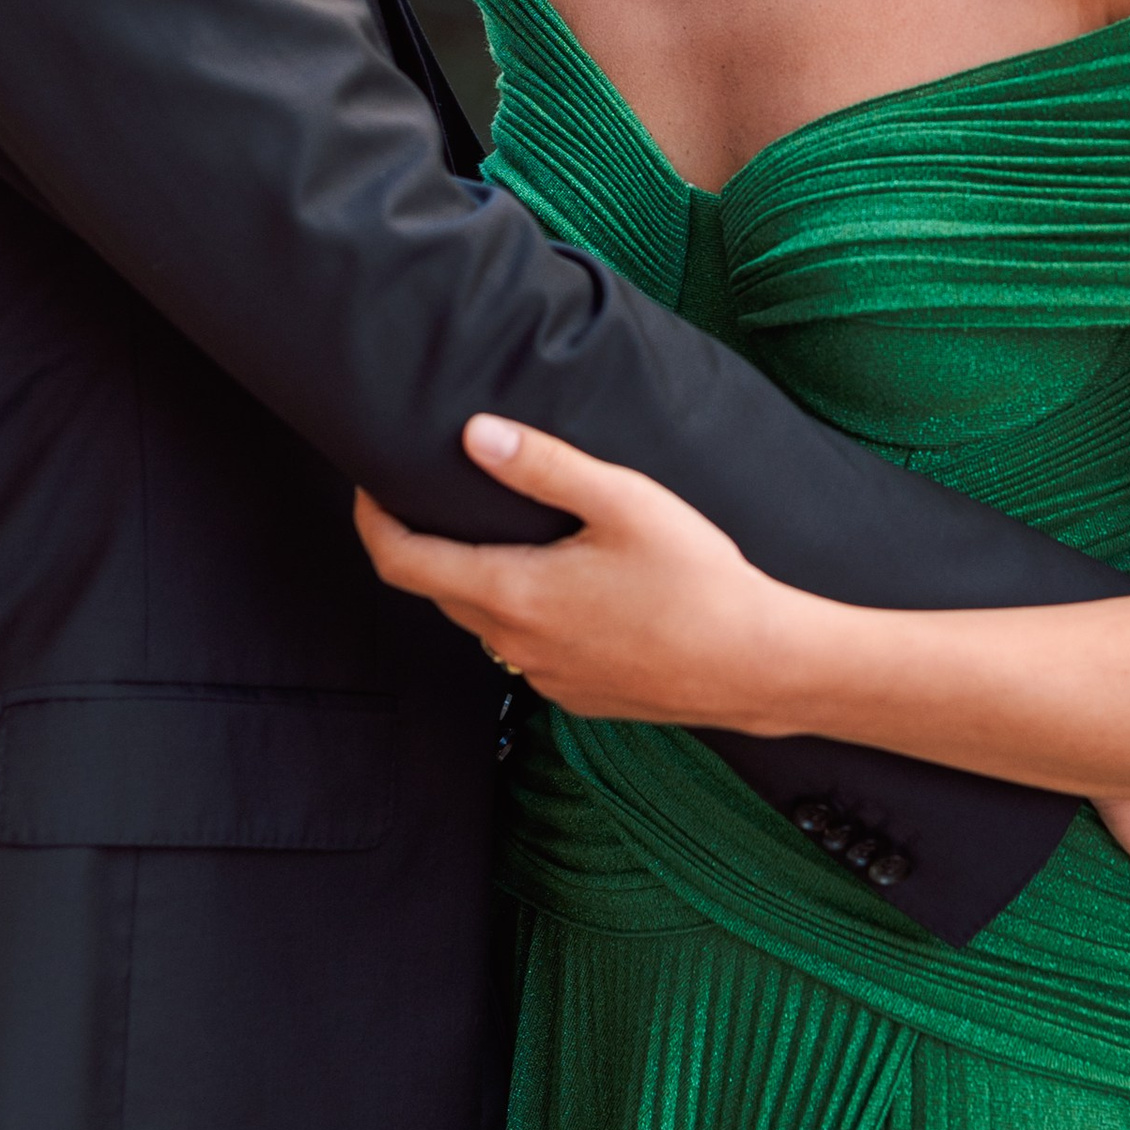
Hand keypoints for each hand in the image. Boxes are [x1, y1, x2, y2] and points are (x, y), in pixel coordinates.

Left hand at [354, 416, 817, 724]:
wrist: (759, 667)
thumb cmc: (699, 581)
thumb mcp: (624, 501)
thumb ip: (544, 466)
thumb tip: (475, 434)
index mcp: (512, 593)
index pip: (401, 561)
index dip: (372, 520)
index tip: (370, 485)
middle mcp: (514, 644)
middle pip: (438, 591)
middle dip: (426, 543)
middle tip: (438, 494)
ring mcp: (543, 678)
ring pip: (484, 622)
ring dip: (477, 579)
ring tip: (505, 532)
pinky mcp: (576, 695)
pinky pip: (526, 649)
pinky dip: (523, 613)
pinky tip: (567, 585)